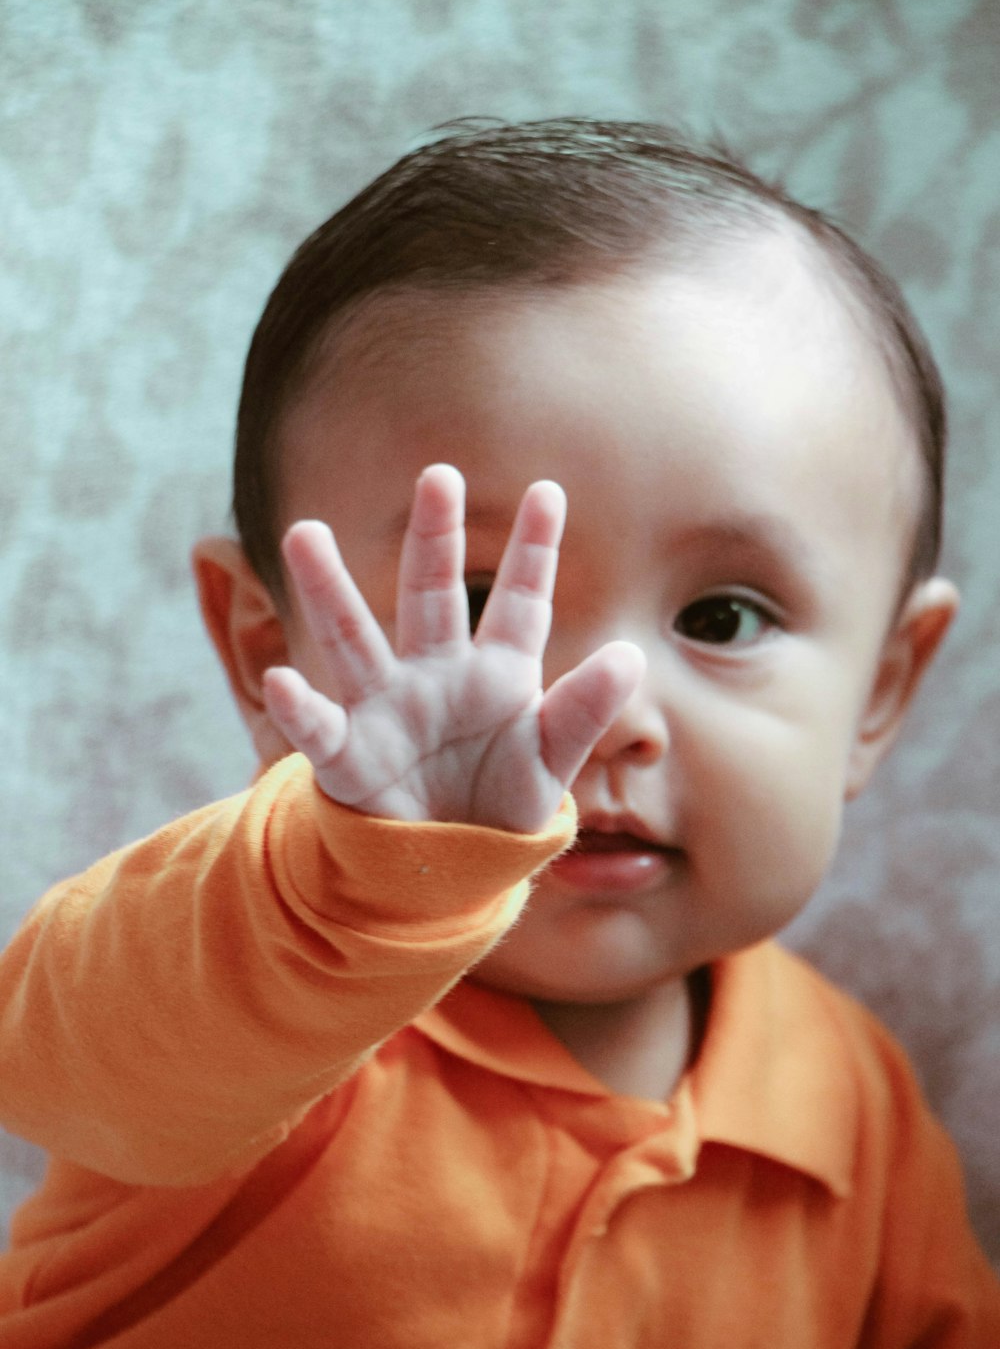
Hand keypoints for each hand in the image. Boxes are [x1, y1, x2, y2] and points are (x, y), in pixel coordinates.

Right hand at [262, 464, 644, 831]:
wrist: (446, 872)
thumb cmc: (501, 807)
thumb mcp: (552, 761)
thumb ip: (585, 710)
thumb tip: (631, 655)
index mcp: (497, 674)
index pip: (518, 602)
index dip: (532, 550)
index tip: (549, 491)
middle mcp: (437, 677)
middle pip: (432, 597)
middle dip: (436, 540)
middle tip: (440, 476)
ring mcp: (387, 711)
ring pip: (355, 639)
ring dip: (329, 591)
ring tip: (305, 533)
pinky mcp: (351, 760)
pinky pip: (321, 730)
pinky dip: (301, 709)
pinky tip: (282, 681)